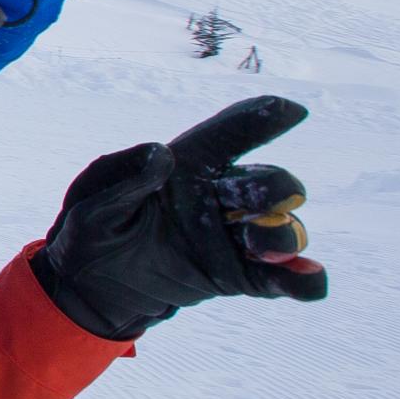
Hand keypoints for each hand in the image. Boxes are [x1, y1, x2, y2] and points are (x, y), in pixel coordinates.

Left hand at [34, 94, 328, 340]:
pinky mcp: (238, 277)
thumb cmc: (91, 230)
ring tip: (258, 248)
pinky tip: (310, 281)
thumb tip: (163, 155)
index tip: (293, 110)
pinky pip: (283, 278)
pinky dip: (303, 279)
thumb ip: (124, 175)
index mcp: (187, 165)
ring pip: (285, 228)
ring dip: (284, 236)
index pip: (233, 132)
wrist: (89, 288)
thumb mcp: (91, 200)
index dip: (265, 117)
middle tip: (251, 202)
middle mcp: (219, 196)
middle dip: (276, 188)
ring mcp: (233, 237)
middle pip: (272, 183)